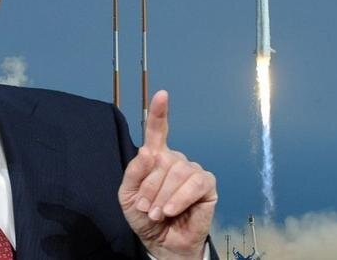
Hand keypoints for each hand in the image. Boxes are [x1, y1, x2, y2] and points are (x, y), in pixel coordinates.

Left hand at [118, 90, 216, 259]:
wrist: (161, 242)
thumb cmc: (146, 217)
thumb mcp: (128, 197)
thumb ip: (134, 173)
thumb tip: (147, 151)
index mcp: (155, 157)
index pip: (157, 131)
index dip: (159, 112)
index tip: (162, 95)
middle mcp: (175, 160)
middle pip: (161, 159)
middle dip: (150, 187)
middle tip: (147, 208)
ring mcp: (192, 171)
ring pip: (178, 171)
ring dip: (163, 196)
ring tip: (158, 213)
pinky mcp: (207, 186)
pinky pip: (195, 184)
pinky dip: (180, 198)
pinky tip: (172, 210)